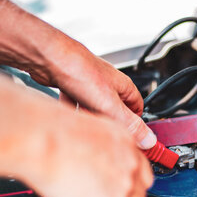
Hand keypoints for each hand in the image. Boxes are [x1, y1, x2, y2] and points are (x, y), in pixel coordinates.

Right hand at [22, 108, 153, 196]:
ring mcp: (123, 189)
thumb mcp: (84, 132)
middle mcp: (131, 165)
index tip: (102, 189)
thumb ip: (96, 153)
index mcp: (126, 143)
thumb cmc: (47, 128)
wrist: (36, 137)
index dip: (117, 185)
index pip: (138, 174)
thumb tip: (88, 168)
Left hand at [30, 38, 156, 148]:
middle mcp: (108, 84)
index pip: (138, 109)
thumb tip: (148, 139)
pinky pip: (76, 103)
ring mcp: (90, 84)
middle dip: (108, 124)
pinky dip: (72, 111)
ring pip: (94, 108)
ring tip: (83, 124)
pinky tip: (67, 114)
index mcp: (123, 86)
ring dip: (89, 118)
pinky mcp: (72, 85)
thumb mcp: (110, 105)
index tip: (131, 140)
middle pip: (115, 111)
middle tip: (102, 133)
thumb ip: (130, 124)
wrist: (48, 57)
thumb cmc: (80, 72)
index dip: (135, 125)